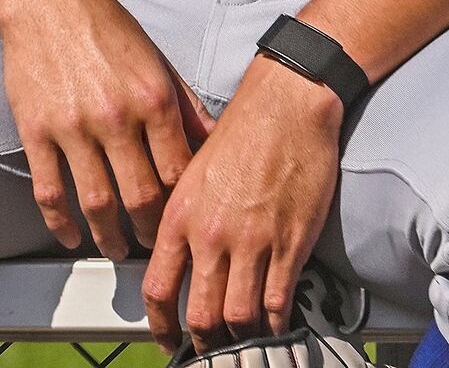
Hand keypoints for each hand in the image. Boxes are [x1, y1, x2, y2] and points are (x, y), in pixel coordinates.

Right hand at [0, 0, 211, 260]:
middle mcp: (116, 116)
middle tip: (153, 248)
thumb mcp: (158, 61)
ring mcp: (73, 126)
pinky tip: (70, 236)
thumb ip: (186, 107)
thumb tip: (214, 145)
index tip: (184, 222)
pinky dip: (61, 223)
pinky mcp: (36, 130)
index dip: (183, 207)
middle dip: (151, 233)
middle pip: (142, 198)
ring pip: (97, 204)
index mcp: (153, 99)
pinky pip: (50, 191)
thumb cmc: (105, 26)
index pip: (179, 173)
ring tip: (116, 249)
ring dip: (109, 237)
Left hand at [142, 57, 344, 355]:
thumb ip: (183, 216)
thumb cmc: (241, 130)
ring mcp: (252, 242)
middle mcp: (211, 234)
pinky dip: (276, 322)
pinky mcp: (290, 243)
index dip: (161, 325)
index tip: (169, 340)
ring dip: (241, 339)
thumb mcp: (192, 171)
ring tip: (244, 344)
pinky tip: (275, 324)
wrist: (286, 105)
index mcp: (179, 214)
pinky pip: (278, 301)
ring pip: (239, 316)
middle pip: (200, 314)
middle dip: (204, 344)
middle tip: (210, 353)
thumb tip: (178, 256)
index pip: (158, 287)